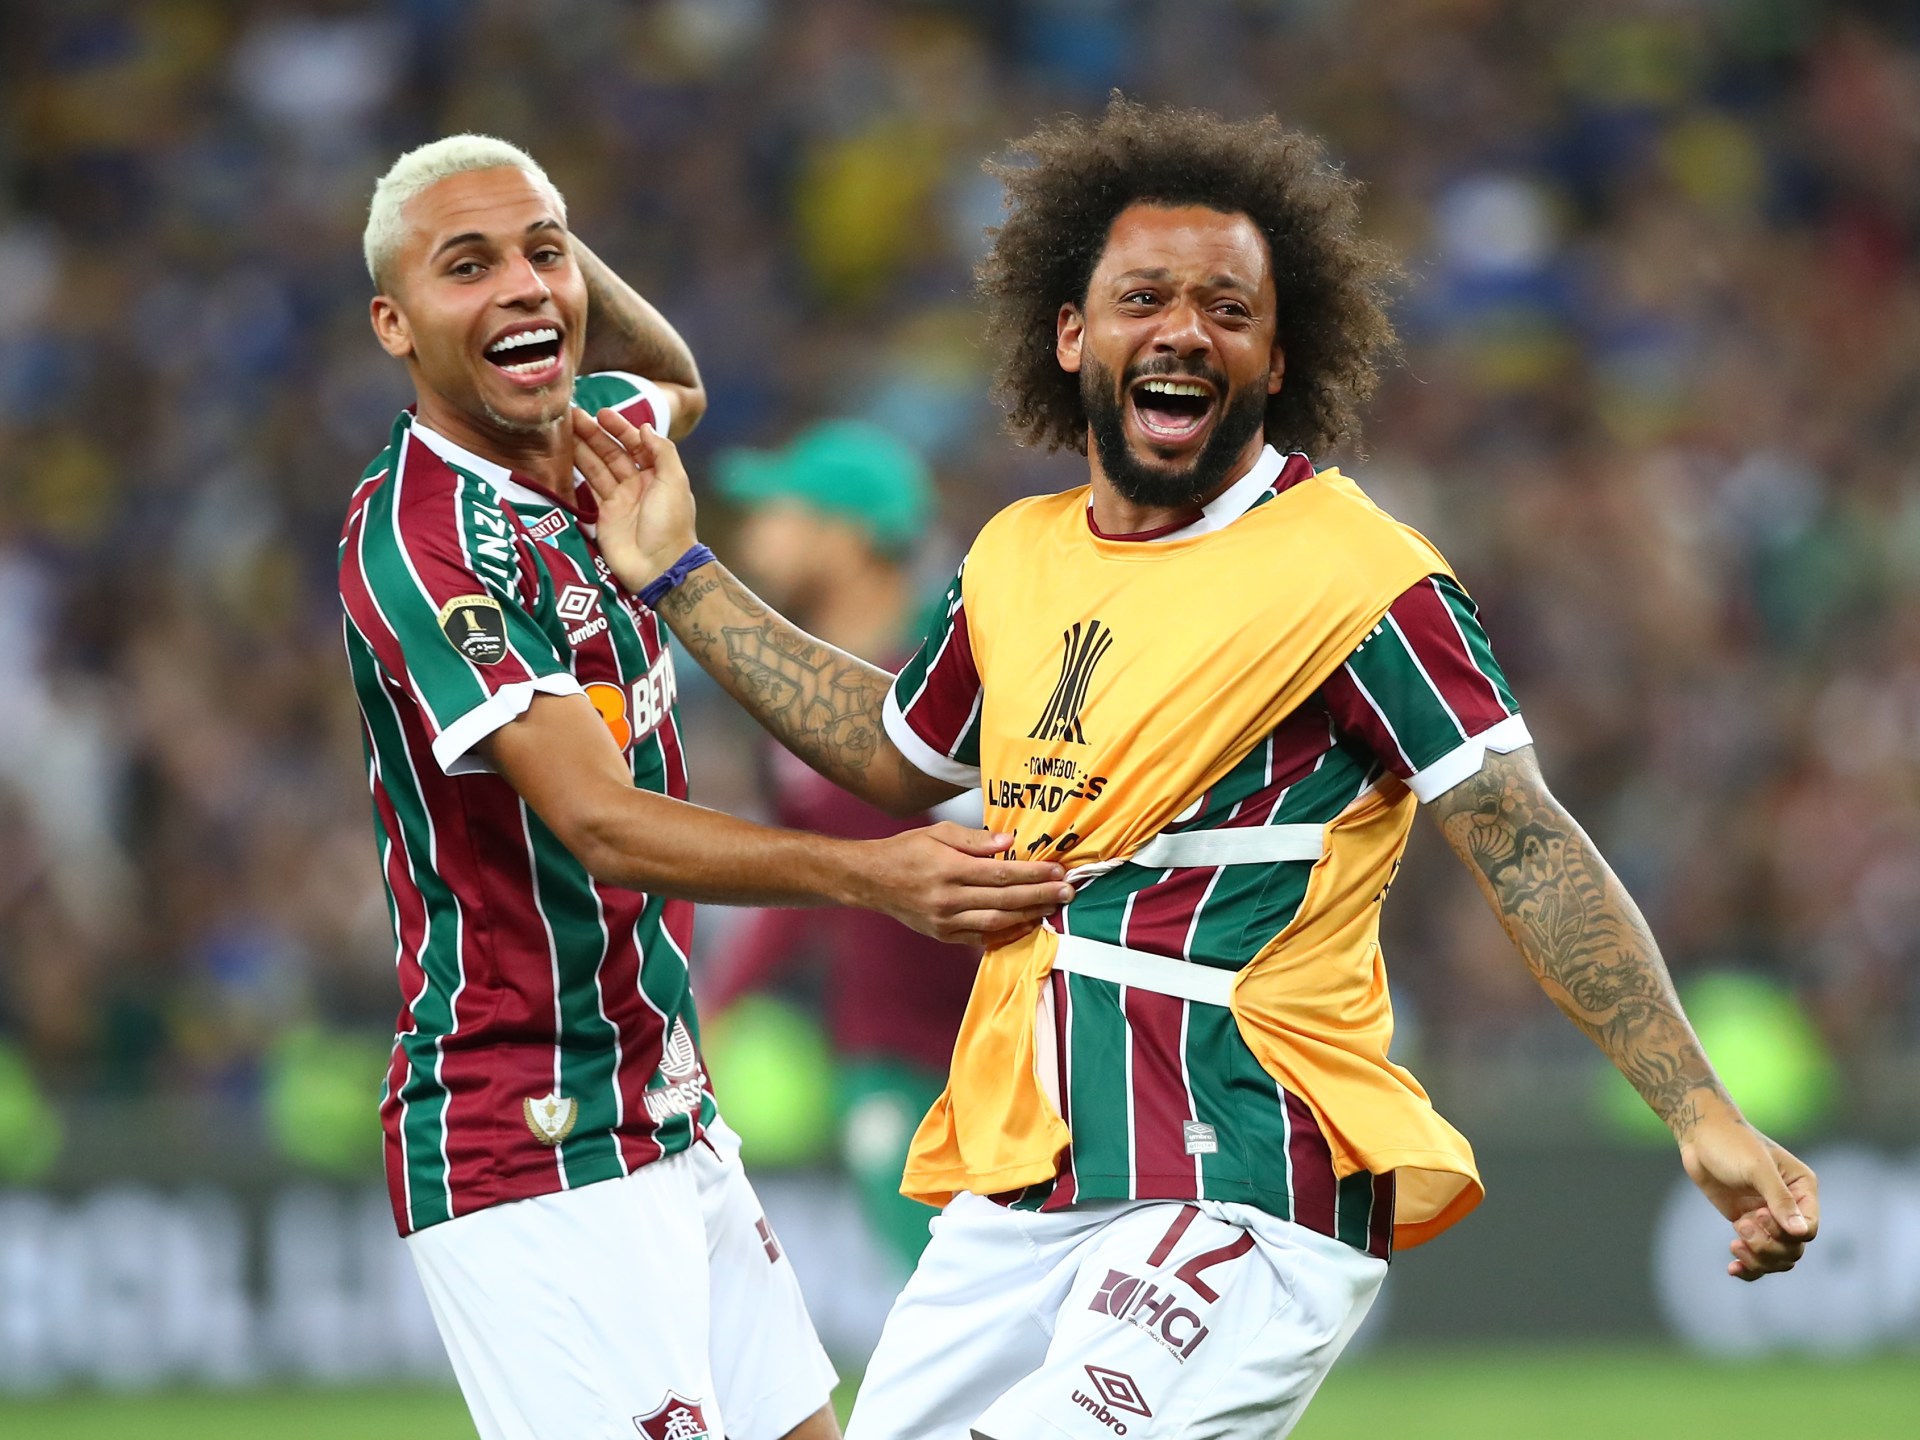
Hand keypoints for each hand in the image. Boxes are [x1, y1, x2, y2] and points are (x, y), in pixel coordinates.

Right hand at [571, 405, 697, 592]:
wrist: (658, 566)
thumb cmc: (670, 523)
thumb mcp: (674, 482)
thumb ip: (662, 452)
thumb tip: (644, 428)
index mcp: (657, 475)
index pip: (635, 444)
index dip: (619, 428)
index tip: (601, 414)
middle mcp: (637, 484)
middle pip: (612, 453)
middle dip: (594, 434)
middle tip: (572, 416)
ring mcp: (619, 500)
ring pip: (597, 468)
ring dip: (582, 449)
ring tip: (562, 430)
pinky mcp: (603, 515)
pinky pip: (588, 488)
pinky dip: (576, 473)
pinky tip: (563, 458)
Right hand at [848, 824, 1075, 946]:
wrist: (871, 880)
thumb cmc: (906, 851)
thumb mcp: (938, 832)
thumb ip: (975, 839)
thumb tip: (1009, 842)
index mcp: (948, 868)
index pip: (1000, 873)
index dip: (1032, 873)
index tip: (1057, 870)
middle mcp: (948, 898)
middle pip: (1004, 899)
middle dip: (1040, 895)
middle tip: (1067, 891)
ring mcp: (945, 921)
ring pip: (996, 921)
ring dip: (1029, 915)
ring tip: (1052, 907)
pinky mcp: (943, 935)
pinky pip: (980, 936)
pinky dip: (1006, 932)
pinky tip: (1026, 924)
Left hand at [1679, 1109, 1819, 1279]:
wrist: (1700, 1136)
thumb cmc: (1731, 1144)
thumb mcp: (1756, 1168)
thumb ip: (1779, 1200)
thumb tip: (1802, 1234)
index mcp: (1803, 1189)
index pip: (1809, 1229)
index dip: (1785, 1233)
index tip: (1760, 1216)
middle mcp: (1790, 1206)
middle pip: (1793, 1249)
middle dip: (1768, 1247)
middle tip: (1742, 1226)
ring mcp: (1768, 1217)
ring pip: (1777, 1257)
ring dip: (1757, 1258)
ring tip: (1735, 1242)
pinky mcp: (1747, 1223)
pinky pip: (1756, 1254)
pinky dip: (1748, 1266)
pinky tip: (1733, 1269)